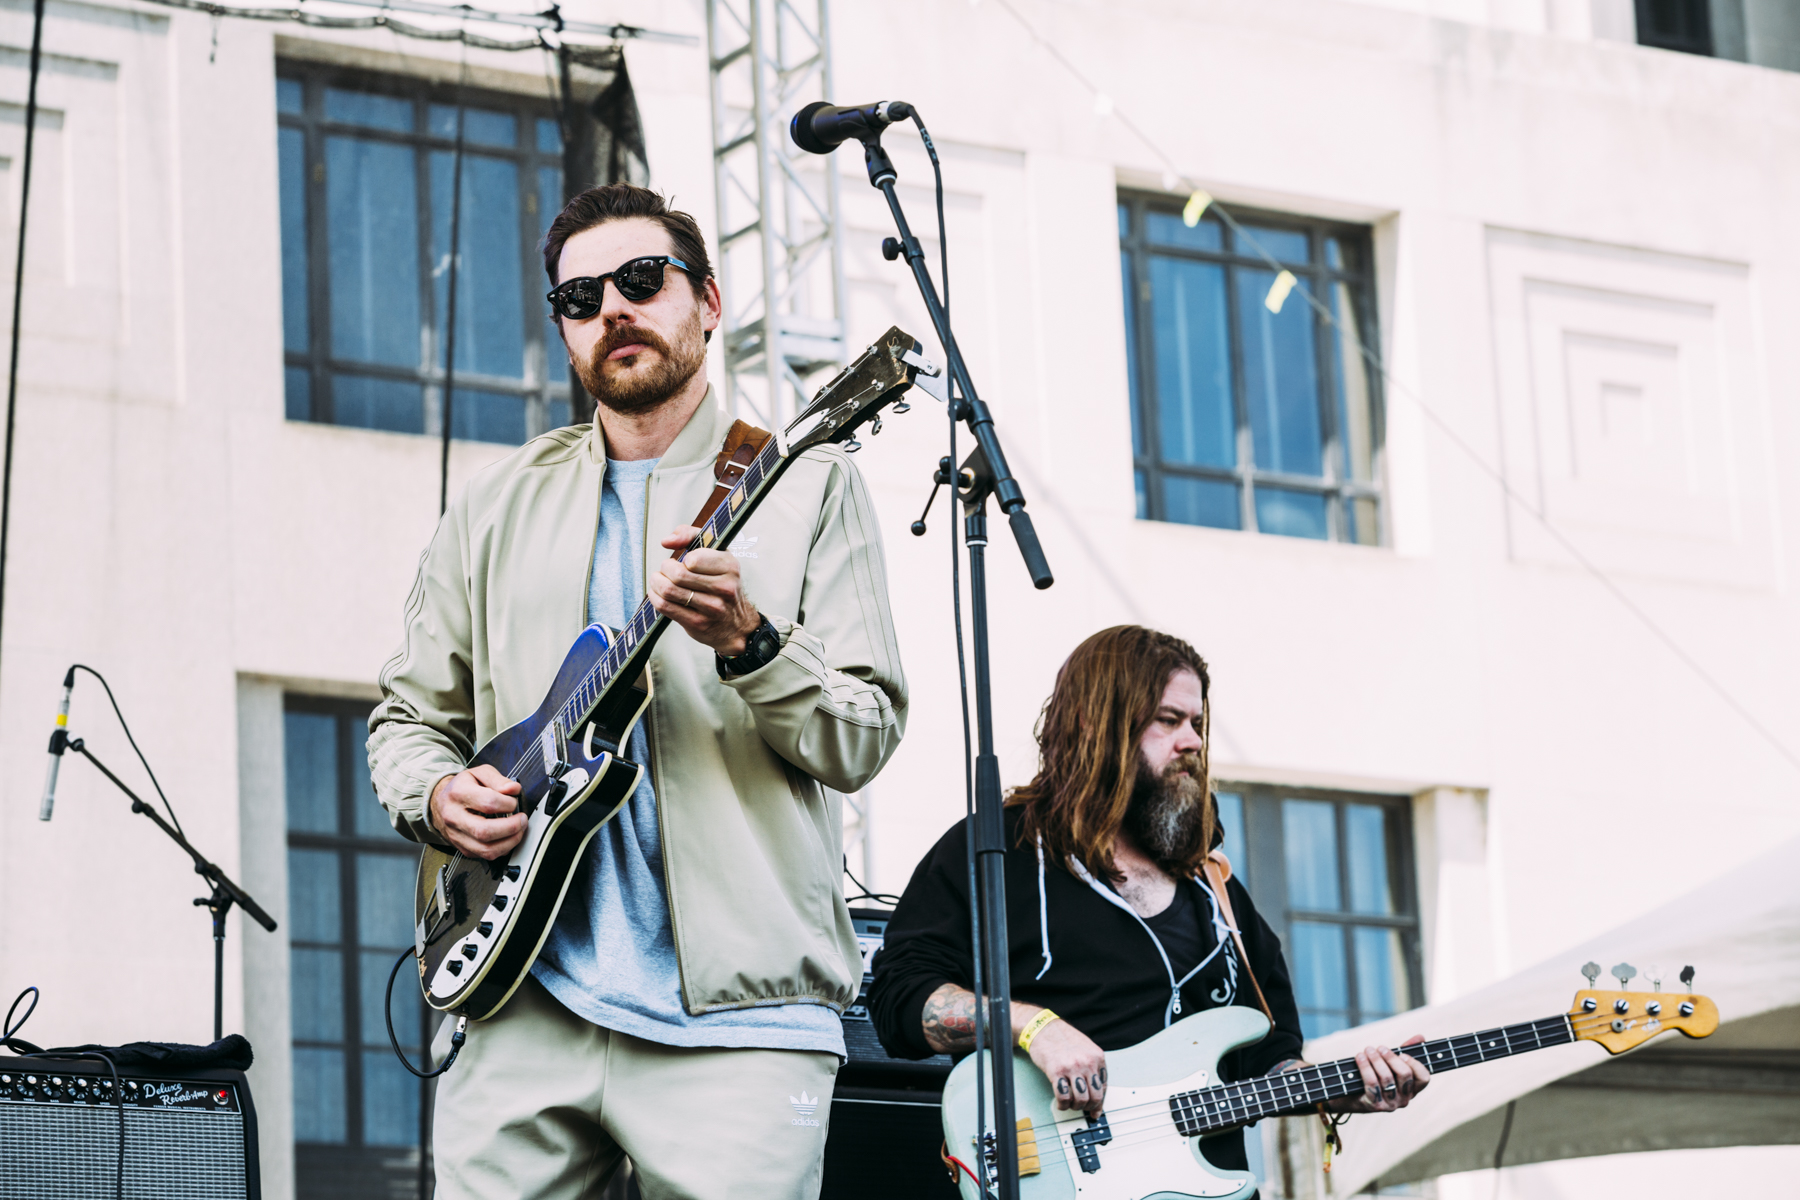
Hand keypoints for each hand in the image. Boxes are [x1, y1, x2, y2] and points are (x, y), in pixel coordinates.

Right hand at [428, 765, 525, 860]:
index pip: (488, 803)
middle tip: (522, 820)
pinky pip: (485, 855)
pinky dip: (502, 849)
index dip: (508, 803)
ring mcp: (457, 835)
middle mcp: (454, 817)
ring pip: (486, 849)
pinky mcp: (462, 848)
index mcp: (459, 793)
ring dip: (510, 841)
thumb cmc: (462, 788)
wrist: (441, 803)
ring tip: (519, 830)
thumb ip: (498, 779)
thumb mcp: (479, 773)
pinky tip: (508, 838)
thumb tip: (513, 789)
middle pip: (485, 831)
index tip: (514, 802)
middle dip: (512, 827)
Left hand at [648, 525, 760, 655]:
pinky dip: (655, 597)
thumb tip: (667, 541)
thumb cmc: (722, 583)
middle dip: (664, 569)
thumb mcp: (716, 553)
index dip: (682, 558)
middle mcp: (724, 588)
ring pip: (668, 590)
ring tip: (659, 580)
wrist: (736, 624)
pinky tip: (659, 594)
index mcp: (730, 566)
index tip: (684, 561)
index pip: (693, 558)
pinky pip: (665, 606)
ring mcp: (712, 608)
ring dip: (657, 583)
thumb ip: (691, 535)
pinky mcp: (698, 623)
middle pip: (677, 575)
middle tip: (666, 570)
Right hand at [1023, 1012, 1107, 1116]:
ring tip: (1071, 1104)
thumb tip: (1096, 1092)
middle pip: (1096, 1096)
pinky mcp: (1056, 1072)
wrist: (1043, 1028)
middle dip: (1089, 1106)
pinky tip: (1061, 1102)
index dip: (1100, 1102)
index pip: (1104, 1087)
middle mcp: (1087, 1062)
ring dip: (1076, 1107)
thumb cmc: (1063, 1038)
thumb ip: (1093, 1069)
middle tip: (1082, 1107)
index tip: (1096, 1109)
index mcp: (1097, 1057)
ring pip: (1082, 1100)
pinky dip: (1063, 1105)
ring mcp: (1072, 1067)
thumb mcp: (1085, 1049)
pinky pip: (1064, 1097)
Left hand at [1324, 1035, 1430, 1112]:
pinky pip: (1372, 1083)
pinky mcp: (1374, 1106)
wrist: (1349, 1096)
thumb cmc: (1374, 1075)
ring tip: (1367, 1049)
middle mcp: (1404, 1100)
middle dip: (1391, 1057)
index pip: (1424, 1078)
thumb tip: (1421, 1036)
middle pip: (1405, 1075)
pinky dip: (1365, 1067)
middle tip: (1380, 1047)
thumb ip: (1405, 1050)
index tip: (1402, 1053)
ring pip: (1387, 1078)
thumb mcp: (1390, 1063)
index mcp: (1412, 1090)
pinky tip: (1359, 1057)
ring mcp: (1390, 1104)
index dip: (1414, 1064)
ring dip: (1376, 1060)